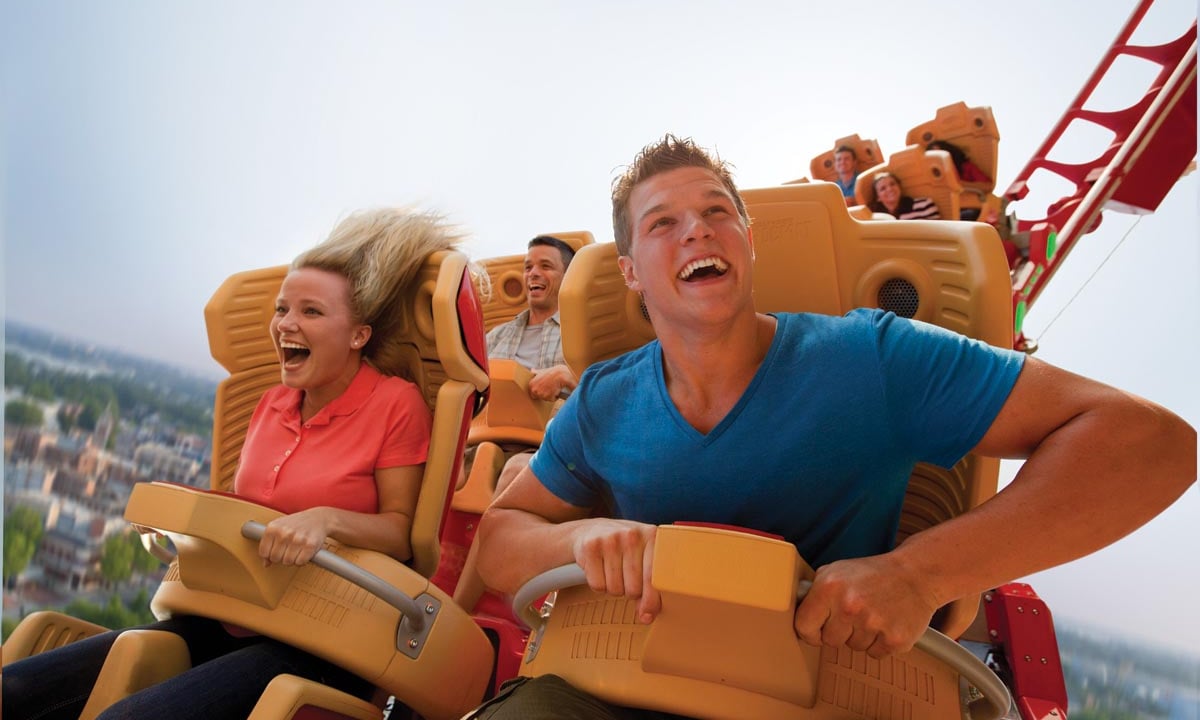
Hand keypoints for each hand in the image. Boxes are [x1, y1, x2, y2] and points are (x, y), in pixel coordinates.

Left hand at [258, 508, 331, 566]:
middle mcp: (284, 533)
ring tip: (296, 551)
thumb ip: (269, 544)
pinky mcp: (310, 545)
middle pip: (275, 559)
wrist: (319, 518)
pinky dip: (302, 560)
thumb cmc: (297, 523)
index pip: (264, 552)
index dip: (269, 555)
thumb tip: (266, 563)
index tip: (276, 552)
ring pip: (287, 562)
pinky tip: (303, 552)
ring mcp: (297, 539)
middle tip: (288, 550)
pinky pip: (300, 562)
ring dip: (292, 560)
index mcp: (273, 528)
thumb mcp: (279, 528)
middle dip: (281, 558)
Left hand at [528, 364, 576, 401]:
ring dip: (550, 395)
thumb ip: (536, 372)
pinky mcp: (548, 397)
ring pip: (546, 399)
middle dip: (544, 394)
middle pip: (539, 397)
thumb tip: (532, 370)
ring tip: (554, 387)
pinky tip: (557, 390)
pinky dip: (555, 396)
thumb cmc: (552, 372)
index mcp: (531, 384)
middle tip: (550, 388)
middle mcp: (534, 390)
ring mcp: (541, 394)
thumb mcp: (542, 371)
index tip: (544, 388)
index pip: (532, 394)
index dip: (539, 392)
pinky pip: (552, 399)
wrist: (560, 374)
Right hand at [571, 519, 659, 623]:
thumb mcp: (644, 556)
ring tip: (614, 572)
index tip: (648, 613)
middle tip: (627, 579)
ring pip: (615, 589)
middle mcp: (632, 535)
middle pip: (633, 588)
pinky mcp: (590, 547)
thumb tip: (646, 616)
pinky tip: (601, 570)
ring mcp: (610, 539)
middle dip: (631, 592)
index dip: (651, 600)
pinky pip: (598, 585)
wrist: (593, 530)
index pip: (654, 578)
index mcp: (652, 536)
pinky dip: (599, 585)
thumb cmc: (625, 548)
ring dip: (615, 588)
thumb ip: (652, 584)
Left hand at [792, 554, 938, 656]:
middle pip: (829, 641)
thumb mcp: (836, 571)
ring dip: (860, 636)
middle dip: (838, 631)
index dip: (809, 630)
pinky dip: (879, 643)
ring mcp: (872, 624)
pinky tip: (886, 622)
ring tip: (872, 614)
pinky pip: (874, 654)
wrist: (916, 574)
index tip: (816, 630)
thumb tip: (795, 611)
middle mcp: (849, 606)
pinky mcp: (894, 639)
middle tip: (853, 615)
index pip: (803, 626)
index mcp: (829, 587)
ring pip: (853, 648)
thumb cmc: (872, 574)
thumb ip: (814, 591)